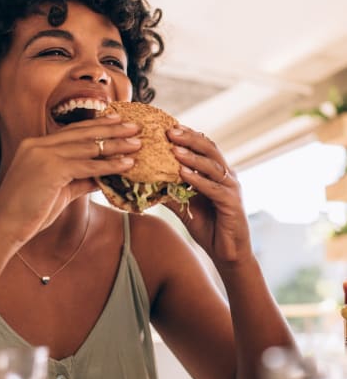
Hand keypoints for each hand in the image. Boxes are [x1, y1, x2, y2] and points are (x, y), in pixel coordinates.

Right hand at [0, 115, 140, 247]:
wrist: (4, 228)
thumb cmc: (29, 212)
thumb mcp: (59, 190)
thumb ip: (80, 179)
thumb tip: (103, 176)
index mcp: (36, 145)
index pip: (72, 131)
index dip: (96, 125)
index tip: (117, 121)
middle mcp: (38, 144)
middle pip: (83, 133)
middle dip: (111, 128)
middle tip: (134, 126)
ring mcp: (43, 154)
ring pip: (88, 147)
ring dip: (116, 144)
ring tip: (137, 143)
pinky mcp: (50, 168)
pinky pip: (87, 165)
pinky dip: (109, 165)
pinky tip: (127, 164)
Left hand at [166, 126, 251, 264]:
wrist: (227, 252)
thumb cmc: (207, 225)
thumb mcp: (184, 205)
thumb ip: (170, 191)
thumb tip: (146, 181)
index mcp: (216, 172)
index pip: (203, 147)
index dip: (188, 135)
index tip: (168, 126)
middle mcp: (226, 176)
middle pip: (210, 149)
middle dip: (190, 139)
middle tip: (170, 130)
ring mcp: (231, 188)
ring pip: (212, 166)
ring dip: (192, 156)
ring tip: (175, 149)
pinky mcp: (232, 203)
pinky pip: (214, 188)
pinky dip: (198, 179)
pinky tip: (183, 173)